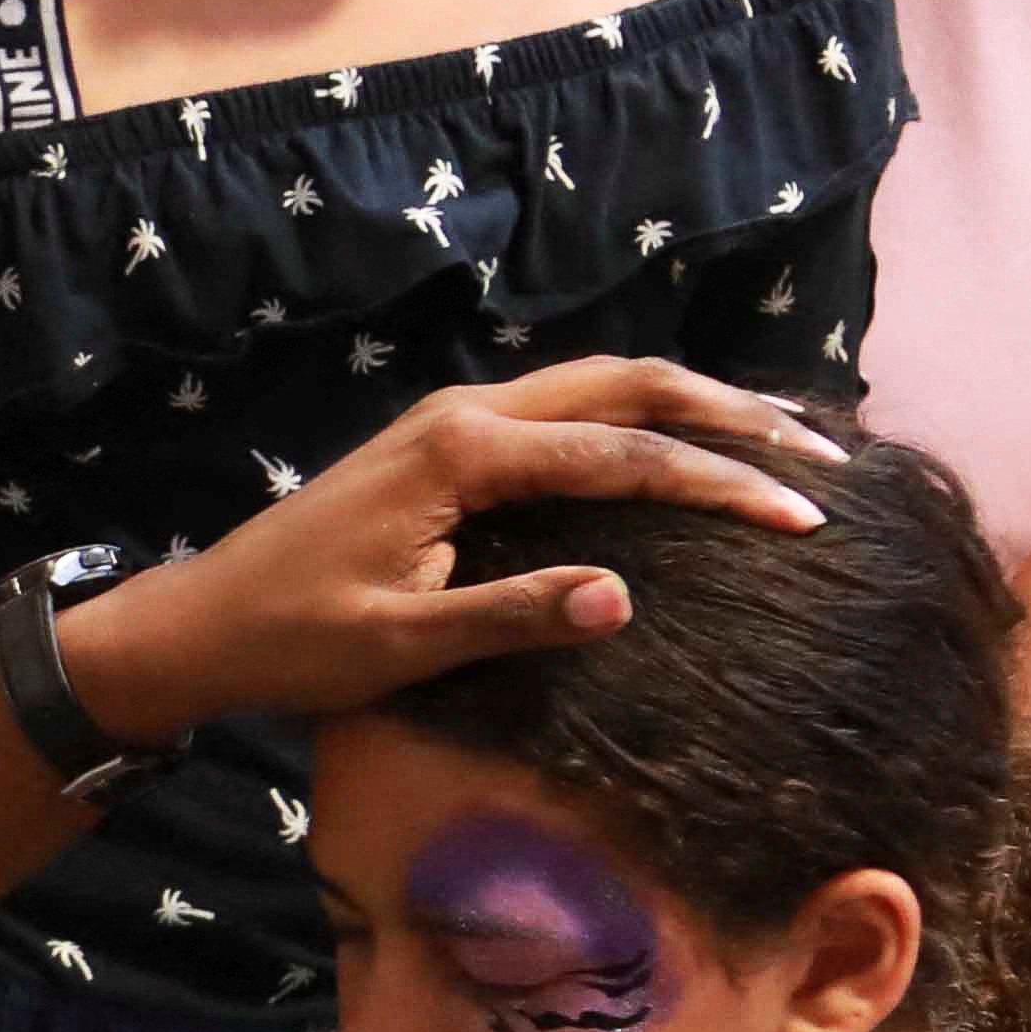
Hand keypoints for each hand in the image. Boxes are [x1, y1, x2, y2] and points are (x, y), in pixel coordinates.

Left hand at [55, 361, 841, 749]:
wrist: (202, 623)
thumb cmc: (293, 642)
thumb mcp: (402, 647)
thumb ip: (512, 617)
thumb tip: (623, 600)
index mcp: (462, 452)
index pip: (624, 455)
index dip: (721, 484)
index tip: (804, 517)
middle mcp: (467, 412)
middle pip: (631, 384)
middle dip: (734, 415)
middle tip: (828, 455)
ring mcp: (459, 419)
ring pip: (605, 386)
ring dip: (697, 406)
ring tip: (787, 439)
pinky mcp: (453, 441)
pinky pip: (572, 410)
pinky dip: (646, 419)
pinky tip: (689, 450)